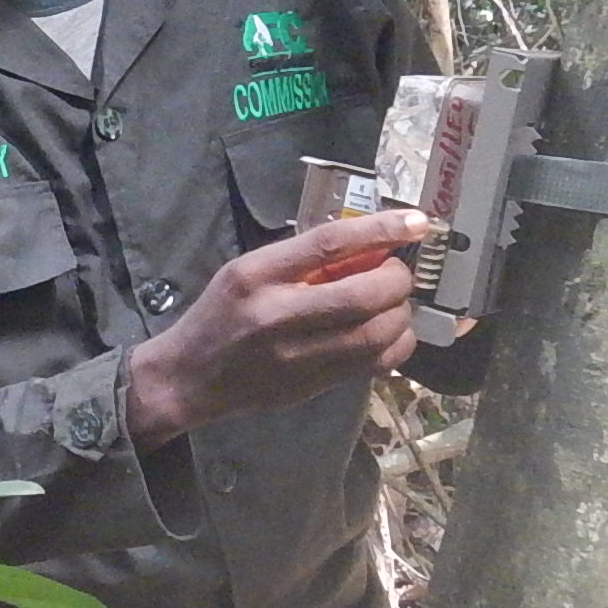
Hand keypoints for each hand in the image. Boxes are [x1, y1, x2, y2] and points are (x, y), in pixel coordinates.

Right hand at [121, 210, 434, 448]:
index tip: (417, 222)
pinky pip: (374, 365)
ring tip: (394, 303)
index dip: (380, 230)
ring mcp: (297, 357)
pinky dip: (396, 345)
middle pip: (363, 294)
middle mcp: (277, 316)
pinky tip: (389, 333)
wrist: (190, 377)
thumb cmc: (220, 314)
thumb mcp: (249, 270)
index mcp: (257, 276)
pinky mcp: (313, 386)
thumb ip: (302, 260)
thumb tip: (369, 244)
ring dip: (401, 314)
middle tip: (396, 273)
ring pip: (377, 335)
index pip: (329, 244)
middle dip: (397, 279)